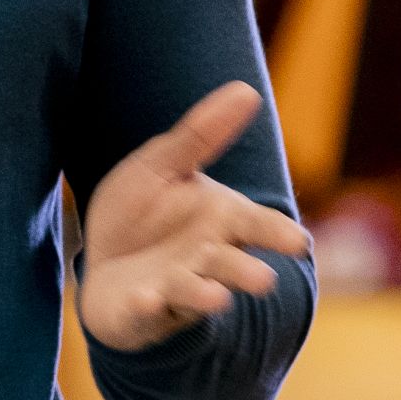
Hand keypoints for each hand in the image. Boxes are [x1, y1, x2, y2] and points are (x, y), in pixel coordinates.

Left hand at [76, 82, 314, 353]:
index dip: (277, 234)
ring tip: (216, 297)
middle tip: (263, 280)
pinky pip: (146, 310)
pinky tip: (145, 298)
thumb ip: (203, 134)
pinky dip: (147, 306)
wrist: (103, 260)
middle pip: (232, 265)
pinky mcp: (141, 310)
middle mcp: (207, 258)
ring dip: (204, 294)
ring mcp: (175, 287)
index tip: (297, 243)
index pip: (258, 226)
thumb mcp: (165, 164)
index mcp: (222, 221)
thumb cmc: (145, 213)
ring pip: (195, 292)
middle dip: (246, 272)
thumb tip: (248, 89)